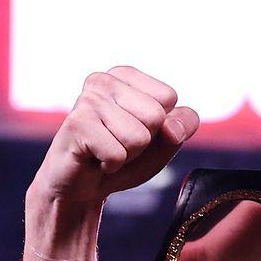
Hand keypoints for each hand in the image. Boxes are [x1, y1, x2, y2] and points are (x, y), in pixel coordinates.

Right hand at [29, 66, 199, 205]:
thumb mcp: (164, 139)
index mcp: (126, 75)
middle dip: (144, 141)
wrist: (82, 184)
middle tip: (119, 143)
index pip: (168, 97)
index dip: (160, 125)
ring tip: (106, 149)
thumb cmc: (123, 155)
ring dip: (126, 154)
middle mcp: (104, 80)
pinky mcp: (77, 124)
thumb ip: (183, 124)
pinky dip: (111, 165)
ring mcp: (88, 100)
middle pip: (156, 116)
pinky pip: (117, 153)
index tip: (135, 129)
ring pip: (138, 137)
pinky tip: (95, 158)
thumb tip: (172, 129)